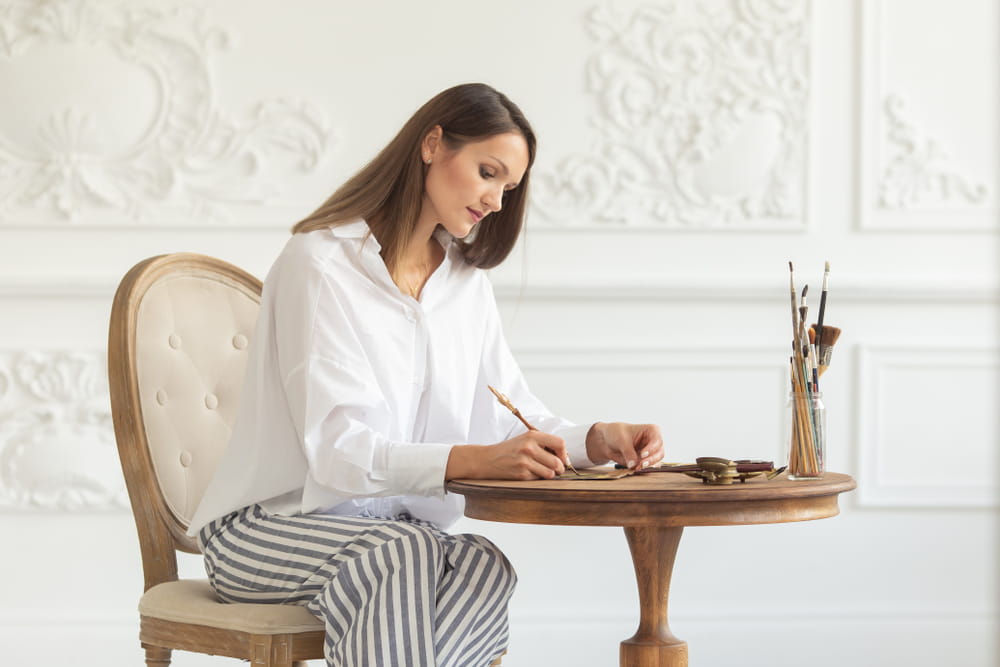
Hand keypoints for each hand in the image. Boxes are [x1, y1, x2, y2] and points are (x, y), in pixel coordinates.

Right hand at [446, 432, 567, 480]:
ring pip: (550, 473)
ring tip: (541, 470)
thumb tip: (565, 456)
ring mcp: (525, 461)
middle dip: (559, 468)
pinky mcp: (521, 474)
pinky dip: (537, 478)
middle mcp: (529, 447)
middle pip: (557, 462)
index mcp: (532, 435)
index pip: (560, 443)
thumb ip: (544, 444)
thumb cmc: (509, 450)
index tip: (563, 458)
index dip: (564, 453)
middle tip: (555, 469)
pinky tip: (528, 473)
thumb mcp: (525, 439)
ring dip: (549, 475)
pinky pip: (538, 479)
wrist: (487, 459)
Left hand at [585, 422, 663, 469]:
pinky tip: (635, 468)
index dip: (652, 448)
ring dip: (648, 465)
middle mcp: (654, 441)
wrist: (607, 440)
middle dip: (651, 459)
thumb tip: (633, 465)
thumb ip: (628, 452)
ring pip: (656, 461)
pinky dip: (643, 468)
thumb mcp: (621, 440)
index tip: (643, 454)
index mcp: (652, 430)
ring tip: (637, 467)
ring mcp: (650, 452)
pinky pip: (648, 467)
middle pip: (660, 452)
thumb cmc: (616, 433)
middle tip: (641, 464)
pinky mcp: (645, 460)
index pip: (658, 440)